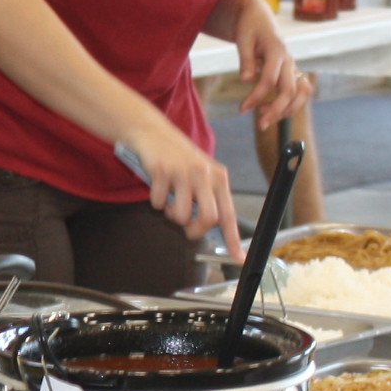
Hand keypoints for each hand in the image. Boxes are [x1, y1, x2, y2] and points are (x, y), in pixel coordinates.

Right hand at [122, 123, 241, 255]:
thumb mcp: (200, 173)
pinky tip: (156, 185)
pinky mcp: (162, 171)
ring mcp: (183, 172)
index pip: (229, 214)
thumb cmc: (177, 158)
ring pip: (180, 215)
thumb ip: (207, 197)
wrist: (152, 132)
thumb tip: (210, 227)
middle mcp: (204, 174)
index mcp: (218, 177)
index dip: (234, 239)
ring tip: (168, 200)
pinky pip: (158, 202)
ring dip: (170, 214)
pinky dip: (155, 201)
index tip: (239, 259)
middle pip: (208, 218)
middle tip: (186, 227)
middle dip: (194, 230)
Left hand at [232, 13, 306, 128]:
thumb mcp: (242, 39)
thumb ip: (246, 60)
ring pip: (301, 93)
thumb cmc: (249, 26)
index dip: (256, 96)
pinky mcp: (291, 71)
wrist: (259, 17)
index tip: (241, 109)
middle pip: (290, 90)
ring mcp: (292, 66)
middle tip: (260, 125)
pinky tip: (269, 109)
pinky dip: (290, 104)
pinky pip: (298, 91)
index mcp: (277, 51)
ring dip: (287, 109)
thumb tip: (245, 80)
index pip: (269, 80)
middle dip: (276, 110)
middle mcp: (289, 60)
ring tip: (266, 119)